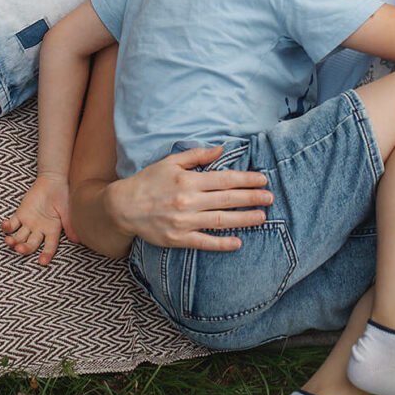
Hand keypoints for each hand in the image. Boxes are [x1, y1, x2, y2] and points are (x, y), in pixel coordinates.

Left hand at [1, 174, 76, 263]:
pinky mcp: (21, 215)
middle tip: (20, 249)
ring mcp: (29, 223)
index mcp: (52, 230)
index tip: (42, 262)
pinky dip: (7, 227)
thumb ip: (69, 224)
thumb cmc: (63, 195)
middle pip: (31, 244)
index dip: (46, 254)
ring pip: (19, 237)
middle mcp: (40, 230)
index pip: (49, 246)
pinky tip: (4, 227)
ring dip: (13, 241)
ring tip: (9, 241)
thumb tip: (77, 240)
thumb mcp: (67, 210)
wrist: (53, 180)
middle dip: (25, 249)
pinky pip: (12, 224)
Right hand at [107, 145, 273, 251]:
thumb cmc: (149, 181)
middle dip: (251, 198)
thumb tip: (222, 150)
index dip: (246, 179)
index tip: (263, 179)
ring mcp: (184, 221)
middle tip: (270, 197)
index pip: (225, 179)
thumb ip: (197, 155)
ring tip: (262, 217)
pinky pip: (204, 242)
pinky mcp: (179, 239)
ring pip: (221, 221)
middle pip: (227, 199)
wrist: (124, 206)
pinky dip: (222, 243)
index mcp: (188, 179)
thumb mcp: (170, 161)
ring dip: (244, 219)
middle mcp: (188, 200)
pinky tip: (238, 242)